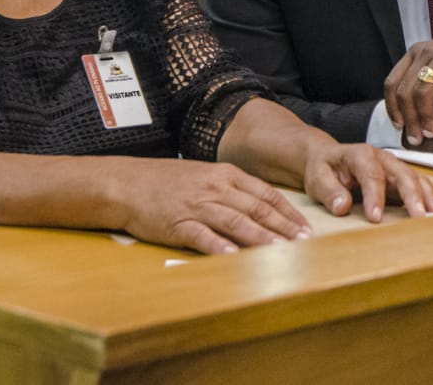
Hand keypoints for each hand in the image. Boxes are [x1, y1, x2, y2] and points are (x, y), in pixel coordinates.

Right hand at [117, 158, 313, 254]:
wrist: (126, 183)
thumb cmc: (165, 181)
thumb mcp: (203, 175)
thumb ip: (230, 189)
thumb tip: (260, 207)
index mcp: (224, 175)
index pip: (265, 194)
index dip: (288, 212)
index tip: (306, 228)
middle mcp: (215, 188)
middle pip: (256, 208)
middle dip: (283, 227)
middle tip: (304, 243)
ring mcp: (197, 206)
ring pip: (236, 222)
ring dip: (261, 238)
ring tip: (280, 252)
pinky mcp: (177, 224)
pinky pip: (202, 236)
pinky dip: (219, 246)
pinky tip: (234, 256)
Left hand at [302, 141, 432, 221]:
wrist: (326, 158)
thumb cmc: (322, 169)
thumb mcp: (316, 178)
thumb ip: (328, 191)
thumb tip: (343, 206)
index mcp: (359, 154)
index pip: (371, 174)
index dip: (375, 196)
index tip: (376, 218)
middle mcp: (380, 157)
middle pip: (401, 173)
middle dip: (412, 194)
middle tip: (419, 216)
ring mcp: (392, 166)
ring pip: (414, 177)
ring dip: (425, 195)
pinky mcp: (398, 177)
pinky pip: (417, 183)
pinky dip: (428, 195)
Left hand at [384, 31, 432, 145]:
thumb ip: (424, 86)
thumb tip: (408, 117)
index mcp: (415, 54)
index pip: (392, 84)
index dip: (393, 109)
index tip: (399, 126)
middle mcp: (426, 52)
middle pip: (405, 91)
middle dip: (410, 119)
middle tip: (418, 137)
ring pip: (423, 91)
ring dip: (426, 116)